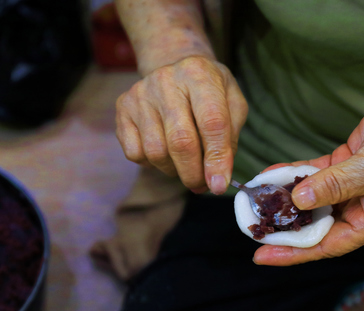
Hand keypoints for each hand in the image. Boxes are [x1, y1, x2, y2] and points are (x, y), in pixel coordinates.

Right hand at [116, 55, 247, 193]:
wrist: (174, 64)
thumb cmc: (209, 90)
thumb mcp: (232, 104)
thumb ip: (231, 138)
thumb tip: (218, 177)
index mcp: (200, 75)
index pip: (212, 122)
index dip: (217, 158)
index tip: (219, 185)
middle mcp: (166, 81)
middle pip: (180, 141)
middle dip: (194, 173)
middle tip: (203, 185)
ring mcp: (141, 94)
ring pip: (156, 152)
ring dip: (175, 170)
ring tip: (187, 165)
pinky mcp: (123, 108)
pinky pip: (136, 153)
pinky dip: (153, 164)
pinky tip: (166, 153)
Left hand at [253, 87, 363, 265]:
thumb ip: (335, 185)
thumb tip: (299, 201)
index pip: (326, 244)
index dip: (293, 252)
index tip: (261, 255)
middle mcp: (360, 208)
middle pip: (314, 224)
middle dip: (283, 224)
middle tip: (250, 224)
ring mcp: (351, 186)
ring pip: (311, 198)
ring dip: (285, 196)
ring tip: (254, 199)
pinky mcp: (346, 163)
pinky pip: (314, 174)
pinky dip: (294, 173)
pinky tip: (273, 173)